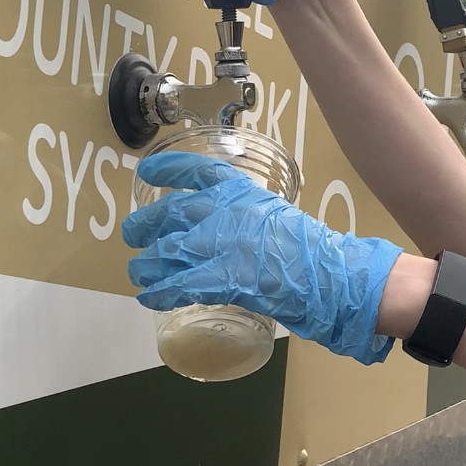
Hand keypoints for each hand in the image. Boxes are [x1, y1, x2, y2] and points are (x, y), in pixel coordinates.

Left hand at [122, 151, 403, 364]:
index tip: (147, 170)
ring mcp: (222, 244)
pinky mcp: (222, 277)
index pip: (197, 171)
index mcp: (243, 192)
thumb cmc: (312, 251)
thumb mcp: (277, 217)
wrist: (333, 275)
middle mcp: (226, 211)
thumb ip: (246, 220)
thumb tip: (224, 234)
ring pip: (167, 251)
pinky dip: (160, 292)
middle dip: (145, 224)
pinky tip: (148, 298)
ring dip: (148, 263)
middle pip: (171, 212)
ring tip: (138, 272)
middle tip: (132, 234)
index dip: (168, 168)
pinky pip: (179, 285)